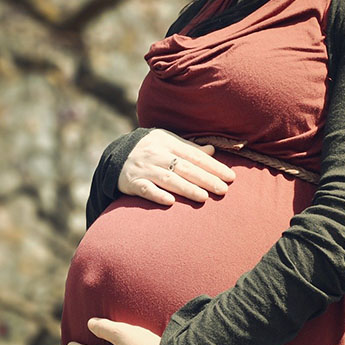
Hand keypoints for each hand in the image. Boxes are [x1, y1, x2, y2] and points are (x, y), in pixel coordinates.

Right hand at [118, 129, 235, 204]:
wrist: (115, 157)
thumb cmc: (149, 150)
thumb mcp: (167, 142)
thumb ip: (189, 148)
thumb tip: (212, 150)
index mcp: (167, 142)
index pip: (194, 155)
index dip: (213, 166)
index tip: (229, 177)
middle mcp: (156, 154)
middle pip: (184, 168)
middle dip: (205, 179)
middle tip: (223, 190)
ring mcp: (143, 169)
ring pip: (168, 179)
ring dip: (186, 188)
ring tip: (204, 197)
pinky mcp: (131, 182)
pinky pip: (145, 189)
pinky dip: (157, 195)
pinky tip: (170, 202)